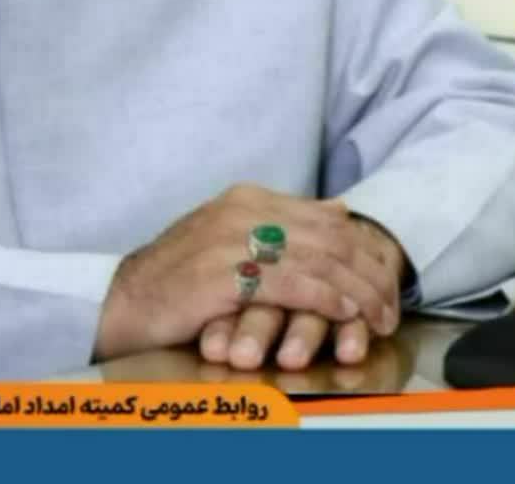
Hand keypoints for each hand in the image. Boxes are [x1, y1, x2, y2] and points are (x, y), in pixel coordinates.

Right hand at [196, 216, 409, 370]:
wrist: (125, 300)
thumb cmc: (179, 278)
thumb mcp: (231, 237)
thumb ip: (280, 223)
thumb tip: (338, 211)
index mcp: (249, 198)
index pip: (326, 217)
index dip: (363, 249)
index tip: (385, 280)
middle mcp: (244, 210)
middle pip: (329, 238)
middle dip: (368, 274)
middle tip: (390, 306)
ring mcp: (233, 240)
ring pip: (318, 261)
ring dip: (356, 292)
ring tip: (377, 316)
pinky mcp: (226, 275)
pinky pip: (291, 284)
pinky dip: (325, 298)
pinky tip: (343, 313)